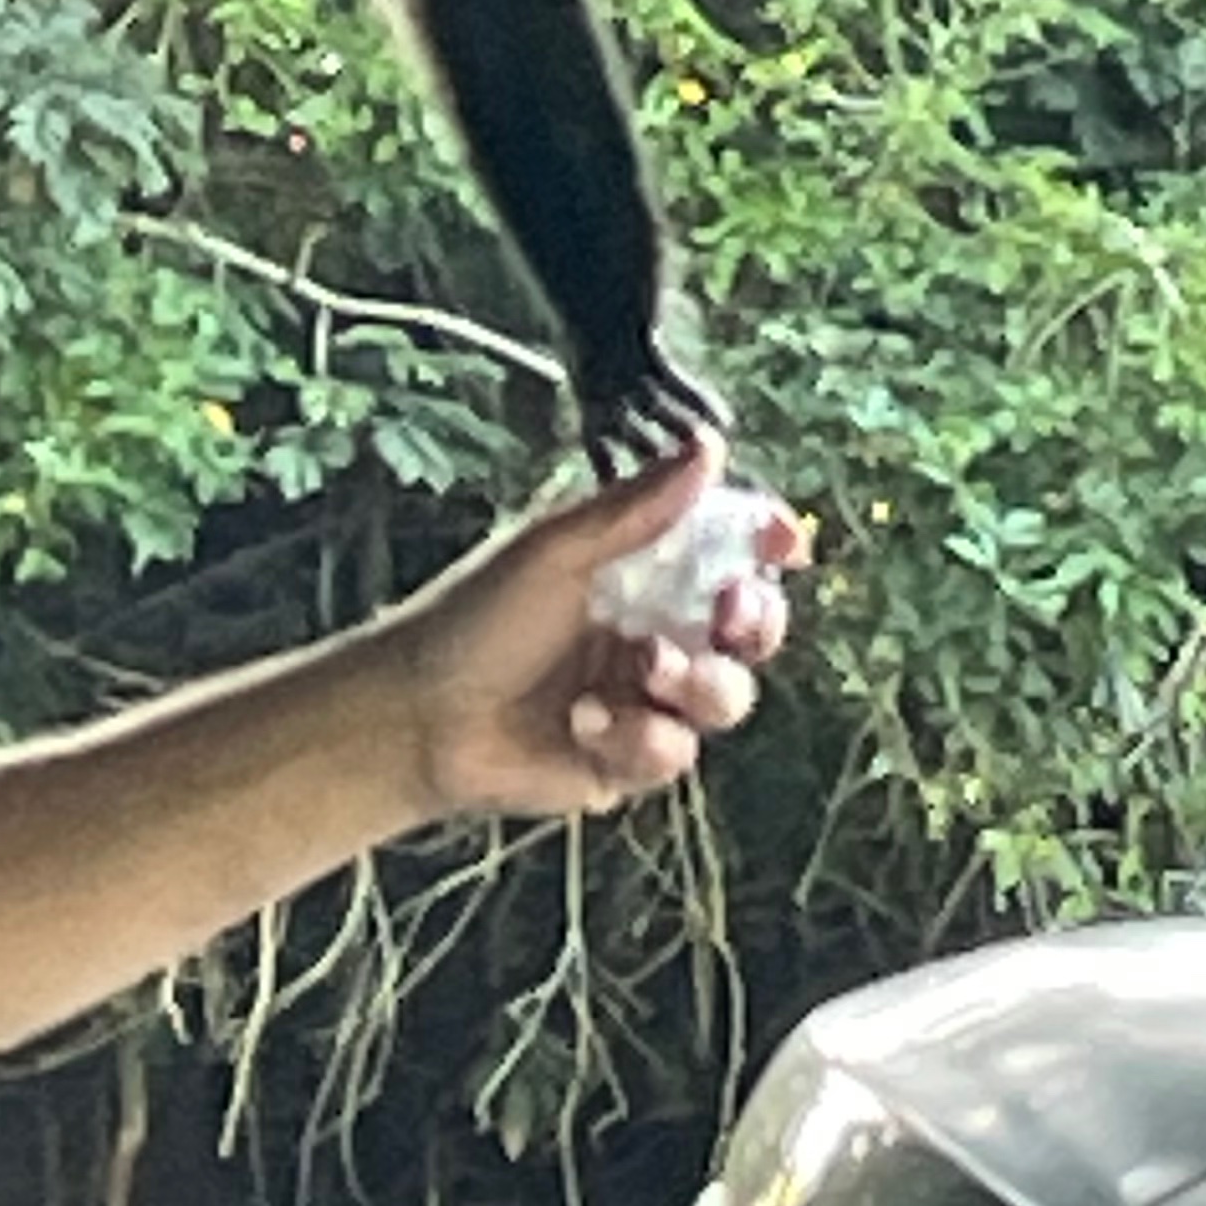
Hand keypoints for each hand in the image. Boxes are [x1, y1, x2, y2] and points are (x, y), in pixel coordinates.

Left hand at [384, 434, 804, 821]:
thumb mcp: (556, 551)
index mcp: (638, 566)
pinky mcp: (633, 760)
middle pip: (750, 626)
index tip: (784, 542)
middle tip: (730, 614)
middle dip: (756, 619)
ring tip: (644, 669)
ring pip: (729, 694)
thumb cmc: (476, 617)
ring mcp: (646, 698)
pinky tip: (582, 724)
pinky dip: (638, 737)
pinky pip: (678, 751)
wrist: (422, 718)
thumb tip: (710, 444)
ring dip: (698, 682)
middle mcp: (654, 628)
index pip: (725, 548)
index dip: (765, 543)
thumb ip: (636, 508)